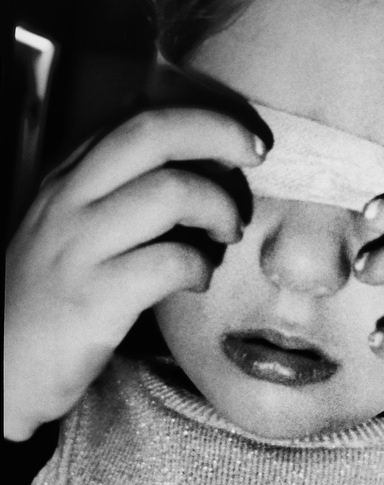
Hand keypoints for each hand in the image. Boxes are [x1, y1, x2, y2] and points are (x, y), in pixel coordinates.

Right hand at [5, 108, 265, 439]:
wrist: (1, 368)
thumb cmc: (50, 294)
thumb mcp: (70, 227)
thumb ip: (116, 190)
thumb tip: (197, 164)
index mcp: (68, 177)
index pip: (138, 117)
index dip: (203, 116)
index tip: (244, 137)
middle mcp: (69, 200)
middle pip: (155, 133)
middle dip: (221, 133)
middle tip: (256, 156)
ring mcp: (78, 247)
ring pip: (171, 192)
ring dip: (219, 209)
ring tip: (226, 235)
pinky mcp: (93, 298)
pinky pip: (170, 261)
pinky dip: (201, 266)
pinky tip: (198, 280)